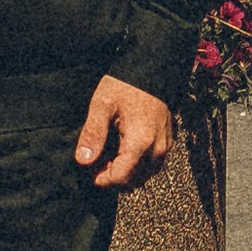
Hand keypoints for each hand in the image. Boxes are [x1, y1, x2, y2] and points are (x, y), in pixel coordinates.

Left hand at [76, 77, 170, 191]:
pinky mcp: (168, 142)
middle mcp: (157, 149)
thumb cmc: (124, 85)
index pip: (121, 178)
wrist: (151, 70)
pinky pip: (153, 164)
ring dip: (126, 172)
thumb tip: (83, 161)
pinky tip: (124, 150)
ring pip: (144, 175)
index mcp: (140, 142)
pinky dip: (138, 165)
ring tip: (109, 155)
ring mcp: (165, 147)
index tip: (89, 169)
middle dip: (113, 177)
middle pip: (133, 181)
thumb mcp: (102, 105)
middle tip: (97, 161)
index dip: (103, 179)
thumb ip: (93, 134)